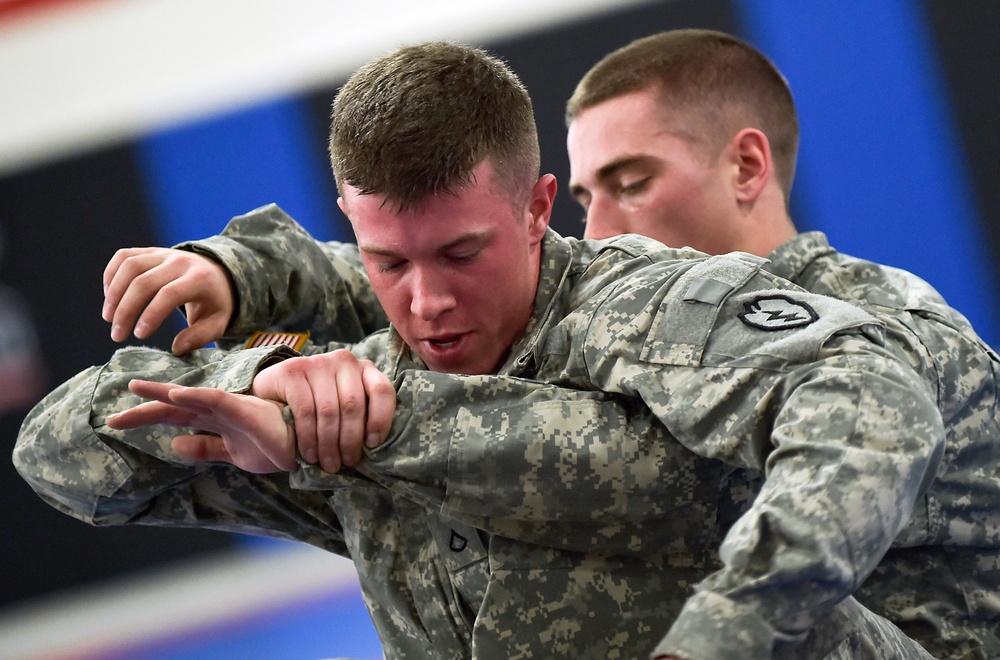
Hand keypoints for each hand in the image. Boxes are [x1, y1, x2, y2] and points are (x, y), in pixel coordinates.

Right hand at [103, 247, 235, 354]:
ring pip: (130, 266)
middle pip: (144, 281)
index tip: (139, 335)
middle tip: (117, 335)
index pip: (169, 294)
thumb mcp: (218, 322)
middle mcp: (180, 261)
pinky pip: (124, 256)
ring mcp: (164, 253)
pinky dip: (111, 275)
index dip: (151, 314)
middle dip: (126, 310)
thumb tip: (176, 348)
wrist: (219, 274)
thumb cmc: (215, 303)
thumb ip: (200, 337)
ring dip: (114, 293)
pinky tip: (110, 297)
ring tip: (108, 318)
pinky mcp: (151, 251)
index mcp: (199, 279)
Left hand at [107, 379, 295, 473]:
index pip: (173, 416)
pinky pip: (217, 400)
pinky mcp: (245, 410)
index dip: (145, 417)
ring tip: (134, 389)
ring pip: (190, 397)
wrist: (305, 447)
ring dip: (162, 394)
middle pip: (174, 406)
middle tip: (111, 417)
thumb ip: (206, 448)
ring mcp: (231, 408)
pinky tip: (176, 394)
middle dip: (143, 409)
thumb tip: (174, 444)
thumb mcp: (233, 453)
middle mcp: (218, 410)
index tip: (115, 422)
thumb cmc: (275, 446)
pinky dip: (197, 395)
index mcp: (214, 420)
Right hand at [252, 350, 395, 472]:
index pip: (382, 391)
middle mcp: (344, 360)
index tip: (372, 444)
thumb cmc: (321, 405)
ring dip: (329, 444)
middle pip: (353, 405)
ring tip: (328, 463)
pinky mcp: (293, 370)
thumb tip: (374, 445)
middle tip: (346, 462)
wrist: (275, 392)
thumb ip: (363, 416)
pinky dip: (309, 437)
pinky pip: (305, 410)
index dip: (380, 420)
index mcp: (365, 368)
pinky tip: (309, 454)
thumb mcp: (346, 406)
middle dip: (350, 440)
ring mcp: (318, 362)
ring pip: (329, 410)